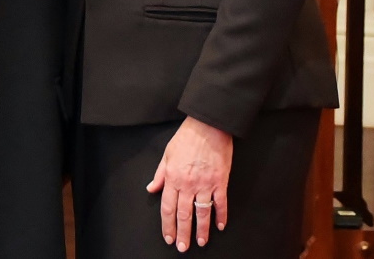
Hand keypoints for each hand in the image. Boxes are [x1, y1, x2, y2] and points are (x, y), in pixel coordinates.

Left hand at [146, 116, 232, 251]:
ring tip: (200, 242)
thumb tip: (151, 189)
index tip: (168, 236)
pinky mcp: (220, 181)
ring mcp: (205, 184)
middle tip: (182, 247)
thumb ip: (160, 174)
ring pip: (202, 212)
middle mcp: (188, 183)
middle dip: (182, 233)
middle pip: (183, 214)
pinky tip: (220, 226)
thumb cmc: (187, 138)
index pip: (168, 207)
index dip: (167, 224)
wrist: (208, 126)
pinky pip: (221, 203)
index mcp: (173, 177)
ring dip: (201, 230)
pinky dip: (221, 216)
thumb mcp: (167, 154)